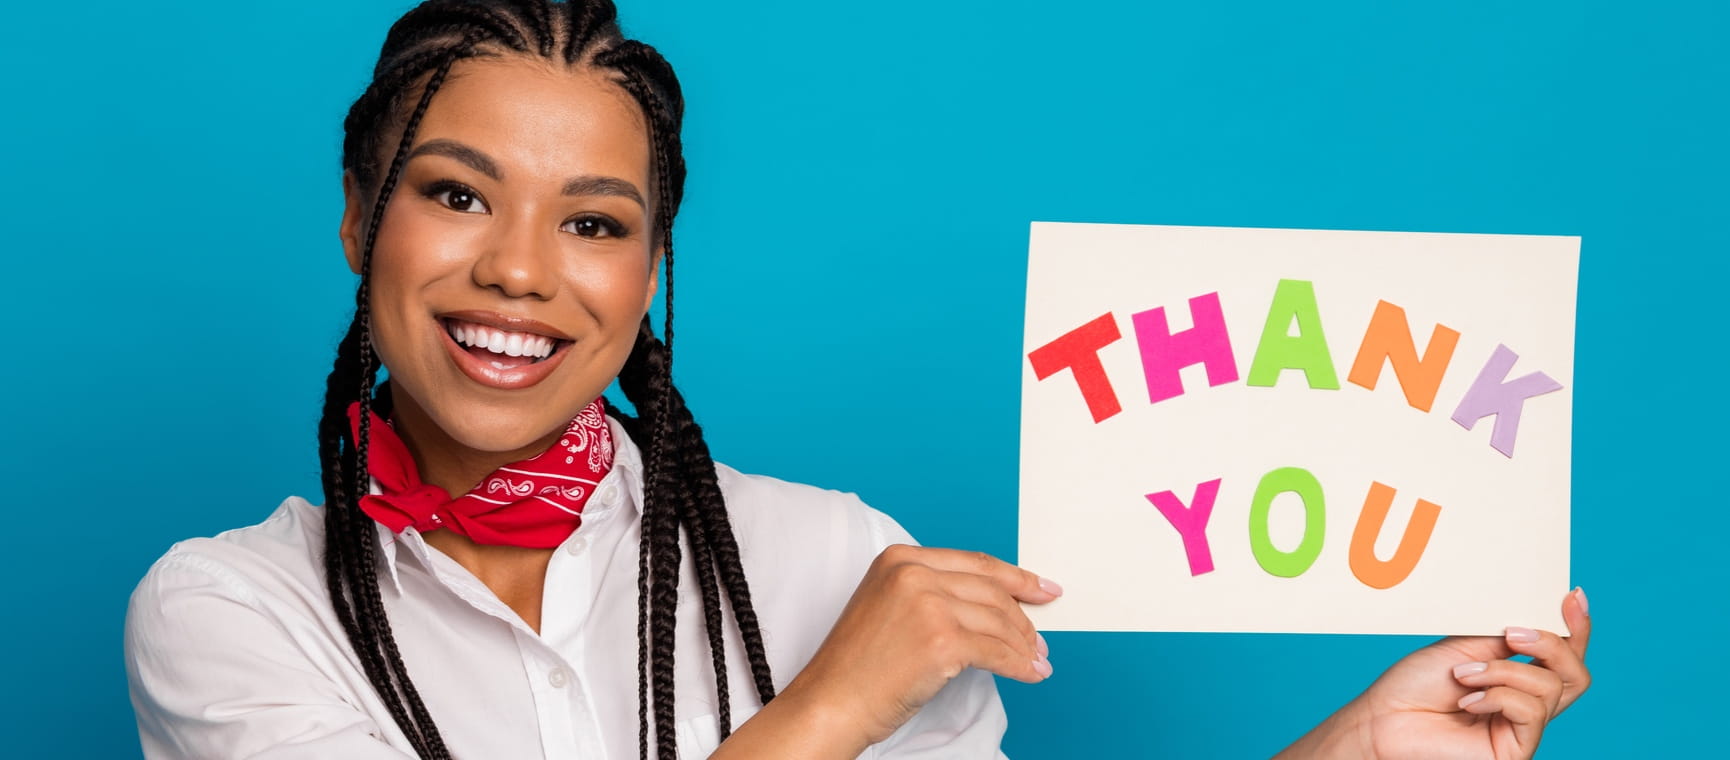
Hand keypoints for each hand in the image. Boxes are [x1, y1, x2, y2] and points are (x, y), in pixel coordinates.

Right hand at [778, 545, 1060, 751]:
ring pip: (998, 621)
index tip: (1041, 588)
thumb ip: (931, 593)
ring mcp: (928, 604)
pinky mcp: (941, 640)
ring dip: (1024, 645)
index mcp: (899, 558)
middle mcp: (913, 572)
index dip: (1015, 577)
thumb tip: (992, 607)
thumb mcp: (887, 607)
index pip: (974, 563)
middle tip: (1041, 639)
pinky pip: (997, 652)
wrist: (830, 703)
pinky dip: (1020, 665)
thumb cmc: (855, 667)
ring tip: (1036, 660)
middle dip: (1024, 618)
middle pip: (991, 591)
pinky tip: (1030, 673)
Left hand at [1291, 588, 1592, 759]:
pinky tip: (1467, 699)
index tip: (1572, 595)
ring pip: (1550, 688)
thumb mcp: (1466, 647)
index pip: (1563, 655)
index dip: (1576, 626)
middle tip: (1513, 634)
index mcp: (1517, 675)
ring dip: (1503, 672)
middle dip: (1552, 645)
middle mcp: (1526, 703)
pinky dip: (1498, 696)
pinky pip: (1530, 712)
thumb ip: (1508, 639)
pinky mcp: (1516, 749)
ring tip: (1463, 674)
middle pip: (1575, 675)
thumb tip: (1543, 617)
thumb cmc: (1415, 685)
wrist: (1383, 719)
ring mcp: (1523, 728)